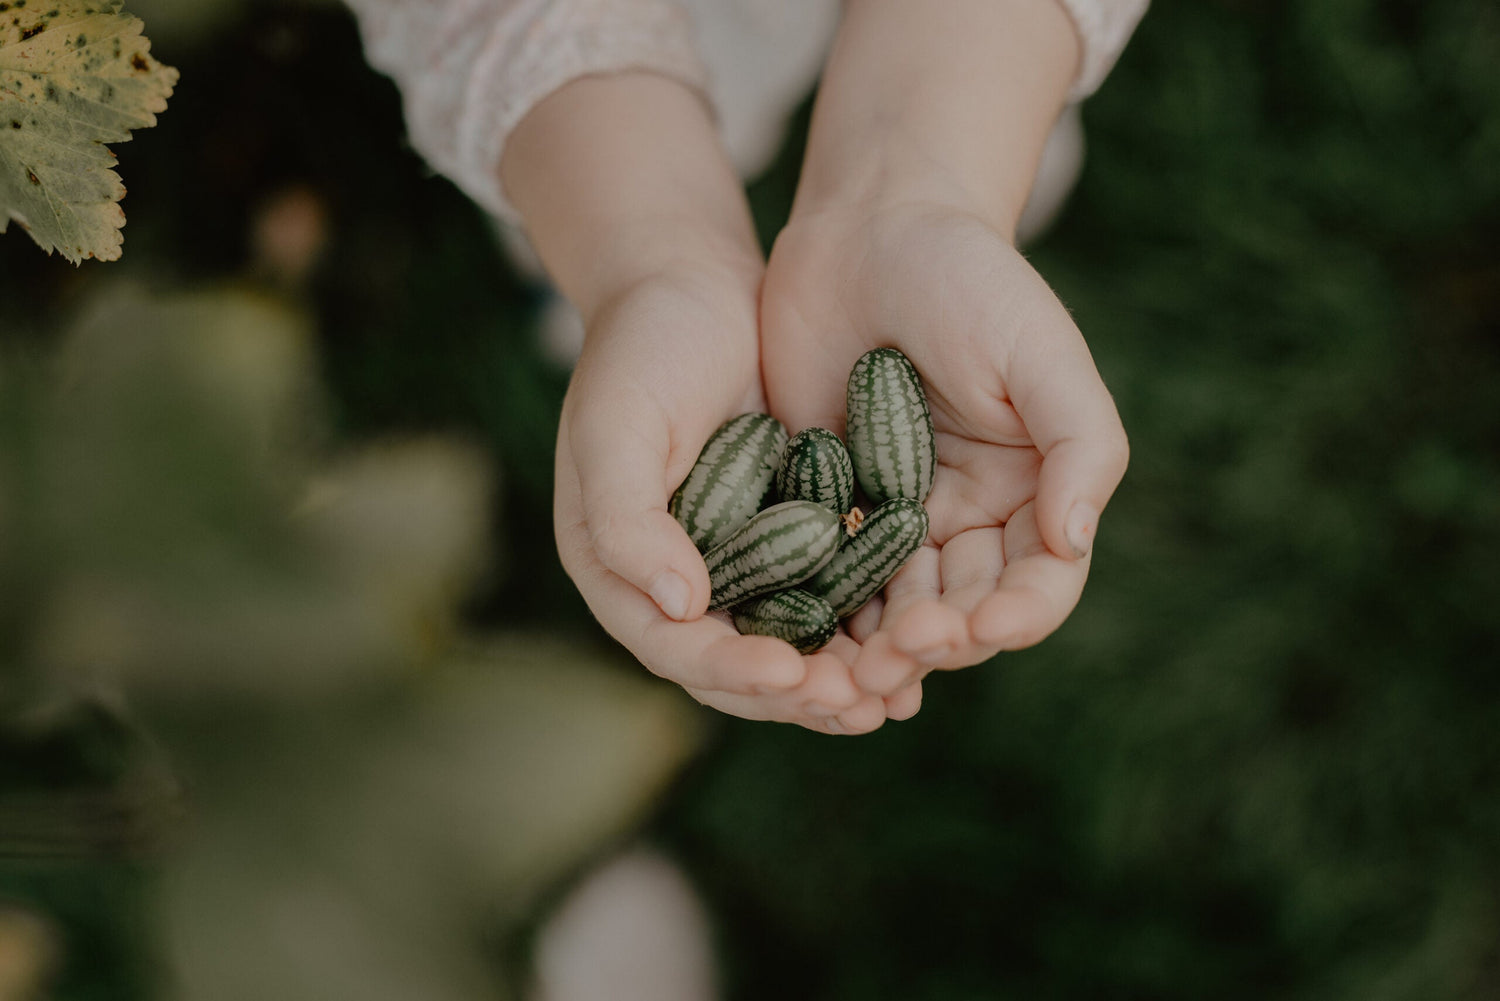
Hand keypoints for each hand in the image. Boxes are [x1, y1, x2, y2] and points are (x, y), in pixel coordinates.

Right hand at [502, 73, 890, 731]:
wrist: (690, 285)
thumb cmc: (639, 351)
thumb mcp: (616, 428)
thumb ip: (629, 521)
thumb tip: (680, 607)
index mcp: (619, 571)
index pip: (672, 646)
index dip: (730, 670)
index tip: (791, 675)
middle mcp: (675, 581)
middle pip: (735, 666)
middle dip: (798, 692)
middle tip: (863, 706)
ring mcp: (735, 562)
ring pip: (787, 642)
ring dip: (839, 675)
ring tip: (896, 693)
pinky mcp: (788, 536)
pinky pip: (826, 595)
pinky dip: (863, 623)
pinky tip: (912, 636)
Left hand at [760, 197, 1128, 710]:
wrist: (870, 228)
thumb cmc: (972, 280)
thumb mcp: (1041, 352)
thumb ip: (1081, 445)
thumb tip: (1075, 541)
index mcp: (1035, 492)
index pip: (1039, 584)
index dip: (1015, 617)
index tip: (976, 626)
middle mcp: (969, 518)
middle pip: (962, 612)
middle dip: (937, 644)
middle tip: (896, 656)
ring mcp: (896, 518)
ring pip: (892, 609)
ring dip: (875, 647)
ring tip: (847, 672)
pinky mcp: (828, 505)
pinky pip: (825, 574)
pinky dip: (818, 610)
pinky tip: (795, 634)